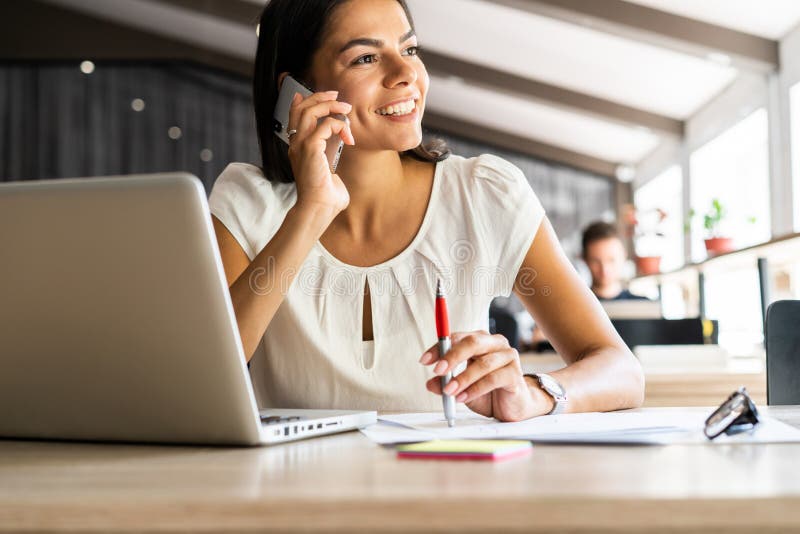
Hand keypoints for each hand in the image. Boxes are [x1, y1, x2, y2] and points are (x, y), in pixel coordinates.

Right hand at [286, 90, 354, 220]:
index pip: (295, 116)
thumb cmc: (326, 196)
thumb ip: (332, 158)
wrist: (319, 208)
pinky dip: (339, 126)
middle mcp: (296, 144)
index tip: (326, 96)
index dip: (307, 101)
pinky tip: (348, 138)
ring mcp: (300, 145)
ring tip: (346, 109)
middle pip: (301, 108)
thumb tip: (341, 154)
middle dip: (320, 97)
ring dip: (330, 106)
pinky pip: (325, 125)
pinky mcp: (310, 148)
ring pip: (310, 111)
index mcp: (298, 148)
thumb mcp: (329, 171)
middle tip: (338, 96)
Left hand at [419, 331, 552, 421]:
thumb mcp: (462, 388)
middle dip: (452, 356)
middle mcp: (495, 344)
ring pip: (482, 363)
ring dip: (463, 378)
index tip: (425, 360)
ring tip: (449, 391)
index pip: (458, 337)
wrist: (513, 406)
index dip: (440, 347)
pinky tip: (463, 398)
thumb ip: (446, 383)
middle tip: (438, 371)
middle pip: (473, 342)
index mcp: (481, 340)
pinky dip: (475, 389)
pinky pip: (493, 379)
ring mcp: (508, 357)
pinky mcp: (515, 374)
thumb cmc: (489, 391)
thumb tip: (430, 383)